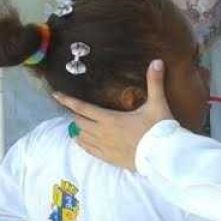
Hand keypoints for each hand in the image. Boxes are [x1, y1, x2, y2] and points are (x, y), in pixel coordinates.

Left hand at [53, 59, 172, 170]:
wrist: (164, 156)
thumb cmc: (159, 129)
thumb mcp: (157, 104)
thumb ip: (155, 82)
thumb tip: (157, 61)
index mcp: (111, 119)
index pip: (83, 108)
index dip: (68, 101)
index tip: (56, 95)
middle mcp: (103, 133)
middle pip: (80, 123)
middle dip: (75, 115)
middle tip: (74, 110)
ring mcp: (105, 148)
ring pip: (82, 138)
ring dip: (78, 130)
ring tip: (76, 125)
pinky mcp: (110, 159)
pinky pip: (90, 151)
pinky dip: (83, 144)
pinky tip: (82, 142)